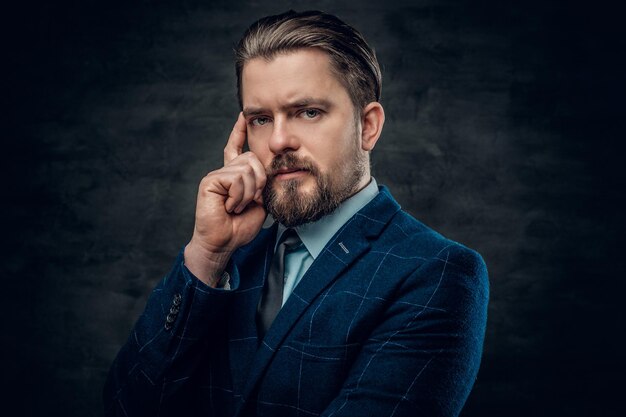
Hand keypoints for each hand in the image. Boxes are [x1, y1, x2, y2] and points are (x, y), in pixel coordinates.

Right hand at [184, 113, 266, 285]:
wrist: (224, 243)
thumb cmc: (240, 227)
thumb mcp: (260, 203)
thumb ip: (263, 185)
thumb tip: (268, 170)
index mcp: (235, 176)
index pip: (236, 148)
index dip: (239, 132)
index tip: (243, 116)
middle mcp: (224, 172)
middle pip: (252, 159)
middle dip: (259, 182)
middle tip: (250, 202)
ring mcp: (216, 175)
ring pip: (247, 170)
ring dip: (249, 193)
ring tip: (237, 206)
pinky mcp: (210, 181)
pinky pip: (236, 179)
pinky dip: (239, 196)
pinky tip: (230, 206)